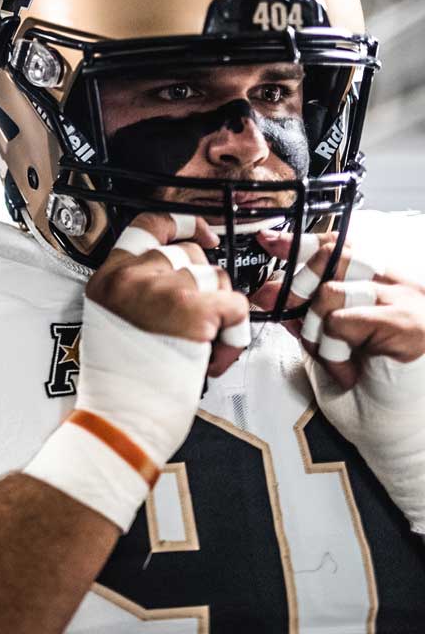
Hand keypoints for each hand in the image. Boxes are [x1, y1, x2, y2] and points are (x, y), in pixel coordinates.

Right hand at [26, 212, 249, 531]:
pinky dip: (233, 334)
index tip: (200, 231)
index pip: (149, 223)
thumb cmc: (122, 384)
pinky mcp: (196, 310)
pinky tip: (212, 357)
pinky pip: (235, 306)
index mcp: (109, 277)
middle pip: (191, 254)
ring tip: (200, 350)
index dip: (182, 222)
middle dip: (204, 287)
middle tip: (195, 326)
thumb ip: (137, 287)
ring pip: (218, 280)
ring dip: (220, 315)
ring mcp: (165, 289)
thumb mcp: (112, 319)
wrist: (122, 421)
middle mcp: (134, 275)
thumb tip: (183, 268)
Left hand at [256, 230, 424, 532]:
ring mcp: (410, 303)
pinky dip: (334, 347)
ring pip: (333, 292)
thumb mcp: (329, 349)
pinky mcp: (408, 324)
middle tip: (285, 311)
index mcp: (387, 289)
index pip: (341, 249)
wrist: (404, 441)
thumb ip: (308, 317)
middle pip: (335, 258)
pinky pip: (343, 320)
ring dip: (318, 330)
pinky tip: (351, 371)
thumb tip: (272, 293)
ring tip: (338, 360)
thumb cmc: (373, 401)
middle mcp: (403, 289)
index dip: (302, 242)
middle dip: (299, 284)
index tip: (270, 240)